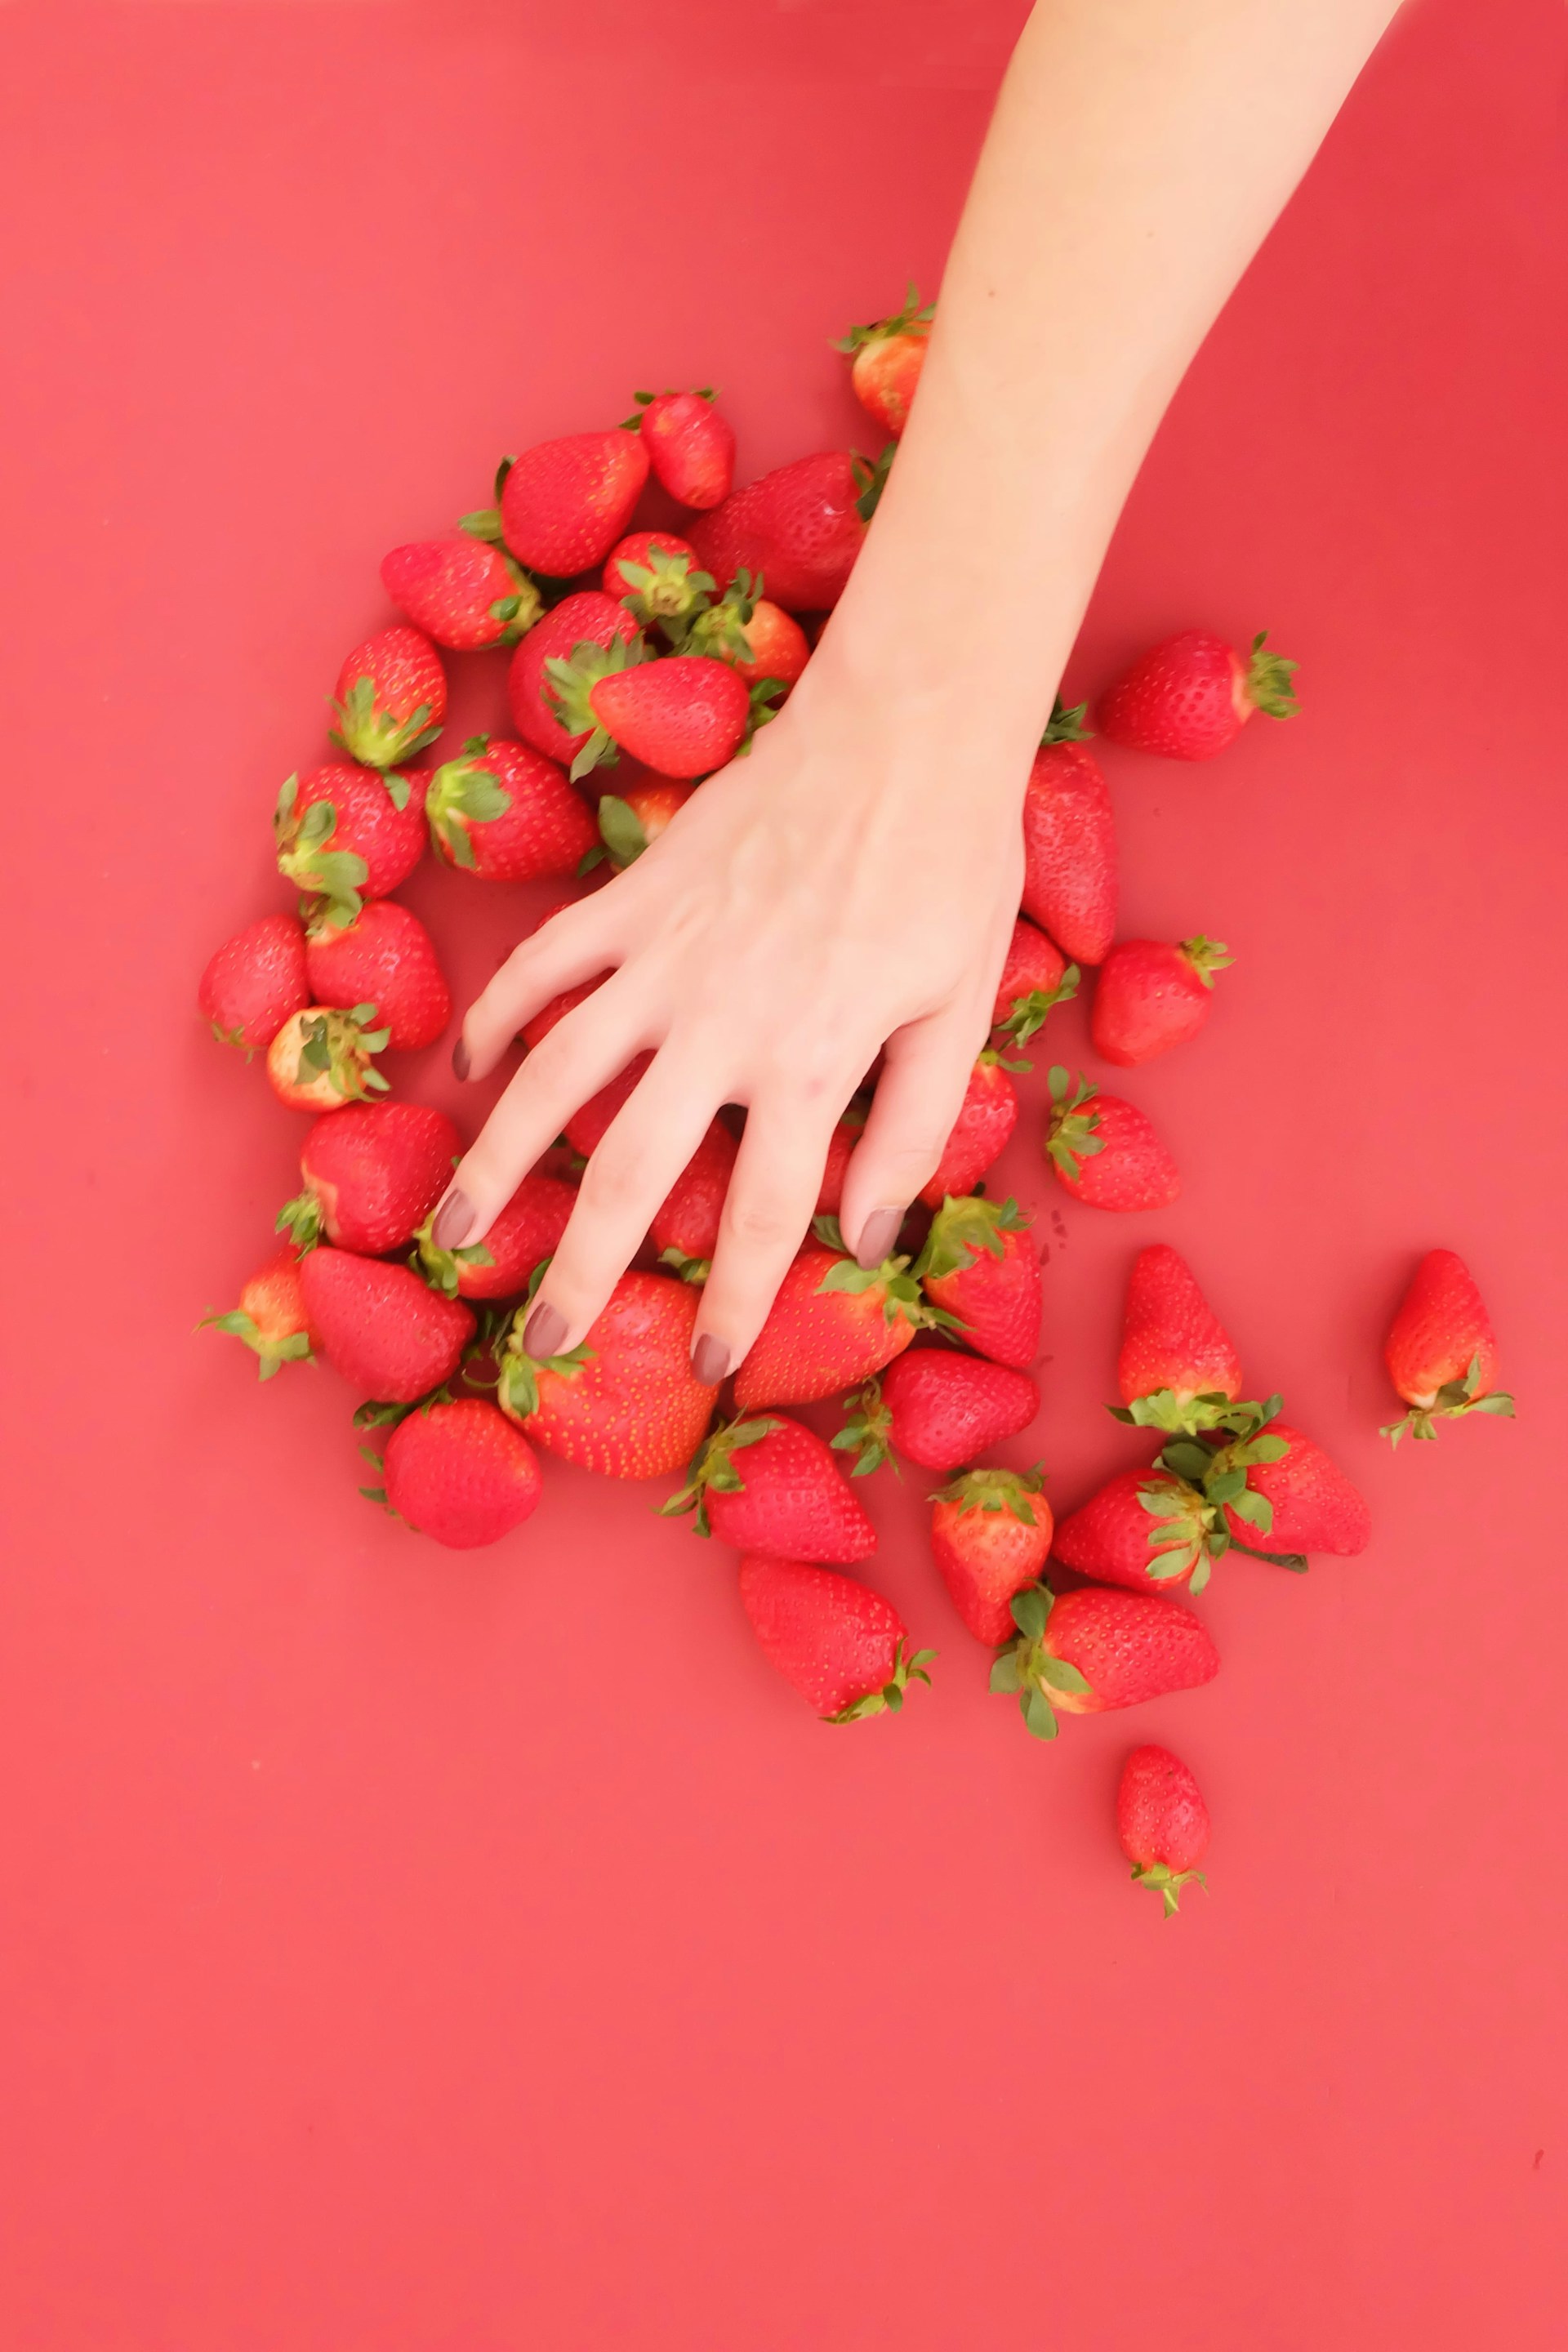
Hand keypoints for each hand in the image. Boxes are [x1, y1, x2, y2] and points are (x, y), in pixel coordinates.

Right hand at [434, 666, 1027, 1382]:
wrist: (905, 731)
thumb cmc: (950, 873)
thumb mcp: (961, 1014)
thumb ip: (911, 1131)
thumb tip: (861, 1237)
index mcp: (813, 1062)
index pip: (760, 1213)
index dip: (731, 1299)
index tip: (705, 1364)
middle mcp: (722, 1022)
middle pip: (630, 1173)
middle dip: (582, 1269)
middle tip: (541, 1342)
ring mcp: (664, 956)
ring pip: (555, 1077)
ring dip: (495, 1161)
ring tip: (454, 1230)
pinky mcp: (632, 897)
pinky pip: (542, 964)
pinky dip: (499, 1016)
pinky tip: (472, 1070)